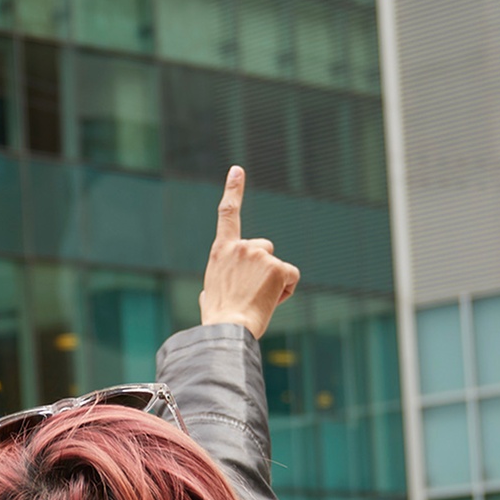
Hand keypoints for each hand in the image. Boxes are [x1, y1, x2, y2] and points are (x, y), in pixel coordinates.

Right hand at [199, 166, 299, 338]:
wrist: (228, 329)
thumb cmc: (218, 319)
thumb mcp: (209, 297)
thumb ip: (213, 286)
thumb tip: (208, 296)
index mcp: (220, 252)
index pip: (227, 215)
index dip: (233, 190)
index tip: (237, 170)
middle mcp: (240, 247)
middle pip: (265, 248)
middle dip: (263, 267)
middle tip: (250, 293)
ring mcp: (260, 254)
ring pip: (277, 264)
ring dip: (273, 282)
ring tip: (257, 300)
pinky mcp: (278, 266)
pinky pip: (291, 276)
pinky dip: (286, 290)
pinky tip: (271, 301)